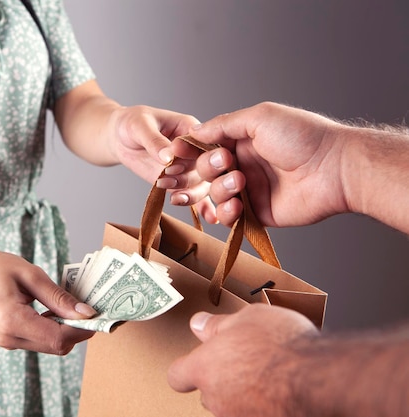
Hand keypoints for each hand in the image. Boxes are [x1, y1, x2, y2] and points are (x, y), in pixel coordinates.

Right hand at [0, 249, 96, 354]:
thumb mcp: (30, 275)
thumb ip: (59, 297)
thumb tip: (86, 313)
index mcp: (12, 322)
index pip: (58, 338)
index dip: (82, 329)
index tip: (97, 313)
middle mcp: (10, 338)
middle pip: (57, 346)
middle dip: (77, 330)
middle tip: (88, 307)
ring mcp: (8, 342)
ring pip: (50, 345)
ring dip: (66, 329)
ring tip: (71, 305)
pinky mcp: (9, 339)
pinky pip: (40, 340)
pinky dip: (53, 328)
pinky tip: (54, 309)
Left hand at [109, 105, 216, 220]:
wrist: (120, 138)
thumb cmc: (131, 124)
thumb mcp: (139, 126)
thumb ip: (154, 141)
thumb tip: (168, 156)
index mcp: (190, 128)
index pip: (202, 145)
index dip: (192, 158)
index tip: (171, 165)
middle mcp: (195, 149)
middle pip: (206, 169)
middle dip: (188, 179)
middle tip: (165, 179)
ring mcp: (189, 167)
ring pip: (202, 185)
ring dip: (189, 194)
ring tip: (172, 196)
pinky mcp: (180, 182)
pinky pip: (195, 195)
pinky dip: (203, 208)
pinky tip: (211, 219)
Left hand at [167, 304, 318, 416]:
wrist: (316, 380)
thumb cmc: (281, 346)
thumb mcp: (247, 318)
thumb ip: (217, 325)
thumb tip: (199, 324)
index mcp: (204, 368)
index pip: (177, 376)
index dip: (185, 369)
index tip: (193, 363)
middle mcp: (217, 399)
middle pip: (208, 393)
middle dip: (222, 380)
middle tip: (244, 361)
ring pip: (233, 406)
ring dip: (244, 394)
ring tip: (269, 376)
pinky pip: (256, 413)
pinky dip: (264, 406)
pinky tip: (282, 391)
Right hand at [168, 102, 350, 226]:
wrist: (334, 169)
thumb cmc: (303, 136)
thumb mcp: (259, 118)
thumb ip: (223, 124)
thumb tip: (194, 131)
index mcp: (242, 141)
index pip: (205, 148)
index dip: (188, 152)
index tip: (173, 155)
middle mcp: (243, 165)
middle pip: (205, 172)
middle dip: (208, 168)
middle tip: (228, 163)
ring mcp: (250, 190)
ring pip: (214, 195)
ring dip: (221, 190)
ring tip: (241, 183)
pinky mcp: (257, 214)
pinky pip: (229, 218)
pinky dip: (226, 213)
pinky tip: (238, 205)